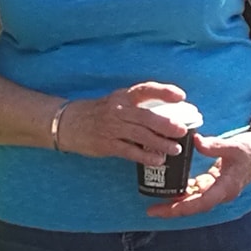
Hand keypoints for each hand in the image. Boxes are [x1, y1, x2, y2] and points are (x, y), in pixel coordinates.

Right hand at [56, 82, 193, 164]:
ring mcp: (112, 128)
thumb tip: (168, 115)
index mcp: (123, 96)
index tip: (181, 96)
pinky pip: (129, 151)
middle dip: (166, 124)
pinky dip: (145, 156)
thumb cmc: (98, 112)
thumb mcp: (116, 101)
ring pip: (140, 135)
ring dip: (160, 143)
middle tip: (182, 131)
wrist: (68, 123)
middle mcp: (118, 110)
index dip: (163, 91)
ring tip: (175, 150)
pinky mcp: (107, 144)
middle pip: (145, 116)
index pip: (145, 90)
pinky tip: (157, 160)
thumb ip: (137, 106)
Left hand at [145, 124, 250, 219]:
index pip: (199, 203)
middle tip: (151, 209)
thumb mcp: (234, 146)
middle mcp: (221, 192)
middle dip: (172, 208)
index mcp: (226, 188)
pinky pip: (197, 188)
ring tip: (155, 199)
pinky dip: (184, 188)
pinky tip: (170, 185)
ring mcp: (218, 187)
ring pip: (193, 198)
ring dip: (176, 199)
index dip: (179, 208)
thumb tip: (195, 141)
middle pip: (193, 205)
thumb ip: (214, 145)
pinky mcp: (216, 181)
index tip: (161, 210)